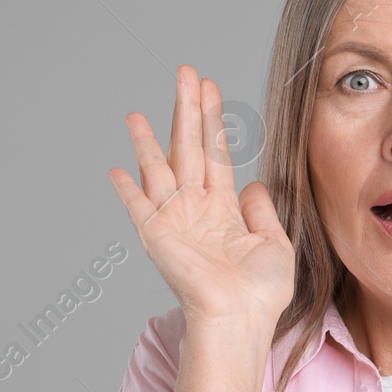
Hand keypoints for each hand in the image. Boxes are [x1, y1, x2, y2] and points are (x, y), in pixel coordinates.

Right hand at [109, 65, 294, 328]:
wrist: (240, 319)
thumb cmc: (260, 294)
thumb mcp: (275, 244)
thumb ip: (264, 210)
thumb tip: (254, 184)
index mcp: (224, 210)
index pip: (216, 154)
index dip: (213, 121)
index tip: (210, 87)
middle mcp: (196, 210)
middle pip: (188, 148)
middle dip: (187, 109)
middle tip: (185, 72)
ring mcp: (174, 221)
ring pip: (159, 169)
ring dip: (147, 140)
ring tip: (136, 112)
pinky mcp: (156, 236)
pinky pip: (138, 207)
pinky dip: (127, 189)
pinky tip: (116, 169)